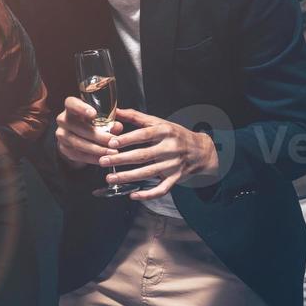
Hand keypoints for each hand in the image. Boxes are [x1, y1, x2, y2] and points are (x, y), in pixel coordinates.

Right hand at [55, 96, 127, 165]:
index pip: (71, 104)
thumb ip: (109, 121)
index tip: (94, 114)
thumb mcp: (100, 119)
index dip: (81, 108)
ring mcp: (61, 135)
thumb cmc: (91, 123)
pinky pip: (78, 155)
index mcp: (71, 107)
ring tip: (112, 152)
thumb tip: (118, 126)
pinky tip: (103, 158)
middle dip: (98, 136)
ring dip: (97, 149)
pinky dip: (92, 158)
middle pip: (78, 127)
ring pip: (78, 143)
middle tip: (113, 141)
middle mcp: (63, 119)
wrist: (77, 136)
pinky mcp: (64, 149)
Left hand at [100, 108, 220, 199]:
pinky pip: (162, 189)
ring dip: (128, 177)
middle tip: (103, 161)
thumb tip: (114, 110)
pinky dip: (148, 194)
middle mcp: (170, 148)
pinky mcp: (176, 178)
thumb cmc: (175, 134)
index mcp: (165, 132)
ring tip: (110, 177)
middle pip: (143, 155)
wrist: (202, 150)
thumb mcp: (159, 122)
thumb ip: (136, 117)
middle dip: (121, 159)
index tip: (111, 142)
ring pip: (149, 173)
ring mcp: (173, 165)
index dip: (128, 138)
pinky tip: (133, 195)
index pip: (144, 135)